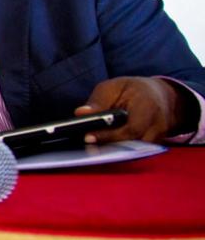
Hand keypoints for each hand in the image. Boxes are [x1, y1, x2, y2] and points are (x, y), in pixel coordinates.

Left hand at [75, 76, 193, 143]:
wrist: (158, 94)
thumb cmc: (132, 90)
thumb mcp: (113, 87)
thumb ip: (98, 101)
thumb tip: (80, 113)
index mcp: (148, 106)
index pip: (130, 128)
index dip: (109, 136)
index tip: (88, 137)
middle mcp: (158, 124)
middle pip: (133, 144)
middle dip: (110, 146)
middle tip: (88, 145)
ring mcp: (159, 136)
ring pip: (135, 151)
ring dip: (115, 150)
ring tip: (94, 147)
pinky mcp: (155, 144)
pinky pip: (137, 151)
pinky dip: (121, 150)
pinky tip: (105, 147)